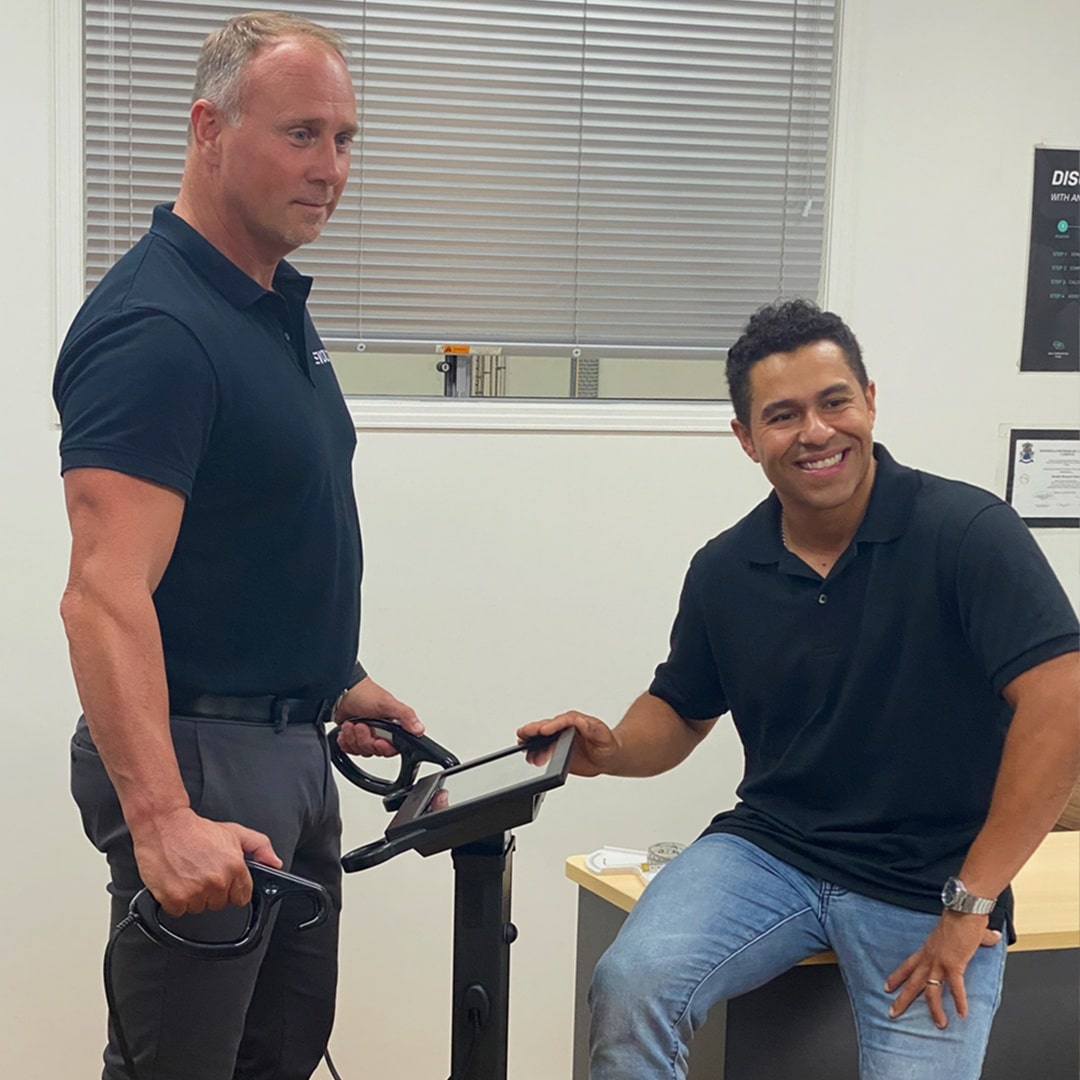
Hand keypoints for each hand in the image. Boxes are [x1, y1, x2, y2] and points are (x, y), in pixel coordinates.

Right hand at [130, 807, 280, 917]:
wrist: (164, 826)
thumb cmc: (197, 830)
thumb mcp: (235, 832)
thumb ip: (260, 847)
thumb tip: (274, 863)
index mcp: (234, 867)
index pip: (242, 896)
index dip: (233, 889)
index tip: (225, 881)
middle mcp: (217, 881)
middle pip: (220, 903)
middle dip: (213, 891)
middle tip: (202, 871)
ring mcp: (195, 892)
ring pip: (199, 908)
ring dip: (194, 896)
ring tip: (188, 873)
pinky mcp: (174, 899)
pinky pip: (179, 911)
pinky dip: (176, 901)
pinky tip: (176, 881)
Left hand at [335, 676, 422, 757]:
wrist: (341, 691)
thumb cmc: (363, 693)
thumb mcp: (388, 704)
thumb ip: (406, 716)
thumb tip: (419, 729)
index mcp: (392, 726)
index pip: (392, 748)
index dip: (383, 747)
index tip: (377, 740)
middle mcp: (380, 732)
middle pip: (374, 750)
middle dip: (364, 739)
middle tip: (361, 725)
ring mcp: (365, 734)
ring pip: (360, 750)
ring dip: (353, 737)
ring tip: (351, 724)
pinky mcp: (353, 736)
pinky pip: (349, 748)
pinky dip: (345, 740)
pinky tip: (346, 729)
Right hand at [516, 711, 618, 775]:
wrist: (608, 757)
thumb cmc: (607, 745)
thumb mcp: (603, 737)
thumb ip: (592, 729)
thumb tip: (580, 721)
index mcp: (576, 721)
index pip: (562, 721)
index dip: (552, 725)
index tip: (544, 730)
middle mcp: (565, 728)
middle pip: (547, 726)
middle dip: (534, 729)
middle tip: (524, 733)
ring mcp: (559, 739)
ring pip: (541, 737)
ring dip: (531, 740)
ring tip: (522, 744)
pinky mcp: (556, 751)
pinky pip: (542, 749)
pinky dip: (533, 751)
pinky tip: (528, 754)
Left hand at [885, 911, 1001, 1027]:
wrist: (963, 908)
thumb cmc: (962, 916)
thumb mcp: (960, 931)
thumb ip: (977, 937)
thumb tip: (993, 936)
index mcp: (928, 949)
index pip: (908, 965)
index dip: (897, 976)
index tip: (887, 986)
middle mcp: (929, 957)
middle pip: (912, 981)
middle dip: (902, 998)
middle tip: (892, 1012)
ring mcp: (939, 961)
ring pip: (930, 989)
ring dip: (934, 1009)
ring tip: (939, 1024)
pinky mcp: (953, 964)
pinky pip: (955, 987)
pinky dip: (959, 1001)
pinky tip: (962, 1013)